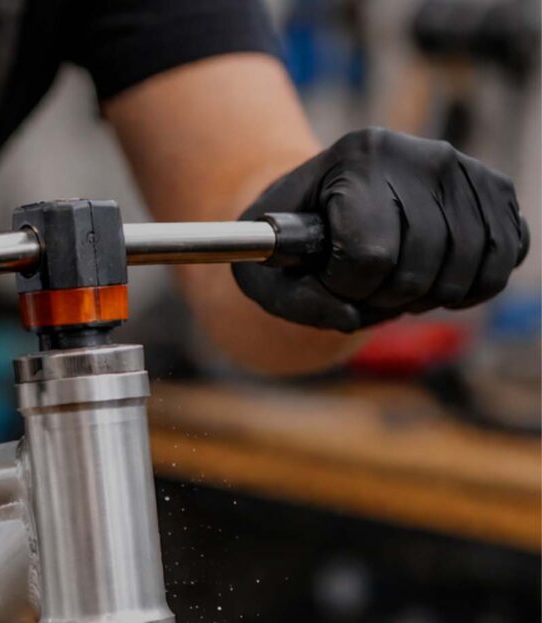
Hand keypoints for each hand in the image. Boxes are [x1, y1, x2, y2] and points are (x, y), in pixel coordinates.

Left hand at [233, 128, 528, 332]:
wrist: (322, 205)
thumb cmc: (291, 245)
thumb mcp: (267, 274)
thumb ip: (299, 303)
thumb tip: (352, 318)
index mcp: (355, 157)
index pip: (369, 257)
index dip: (345, 290)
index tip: (327, 276)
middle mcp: (416, 152)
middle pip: (419, 266)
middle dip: (384, 298)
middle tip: (362, 286)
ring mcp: (461, 168)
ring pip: (465, 267)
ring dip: (427, 298)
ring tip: (395, 284)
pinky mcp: (492, 189)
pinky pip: (505, 254)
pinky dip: (475, 286)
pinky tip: (439, 285)